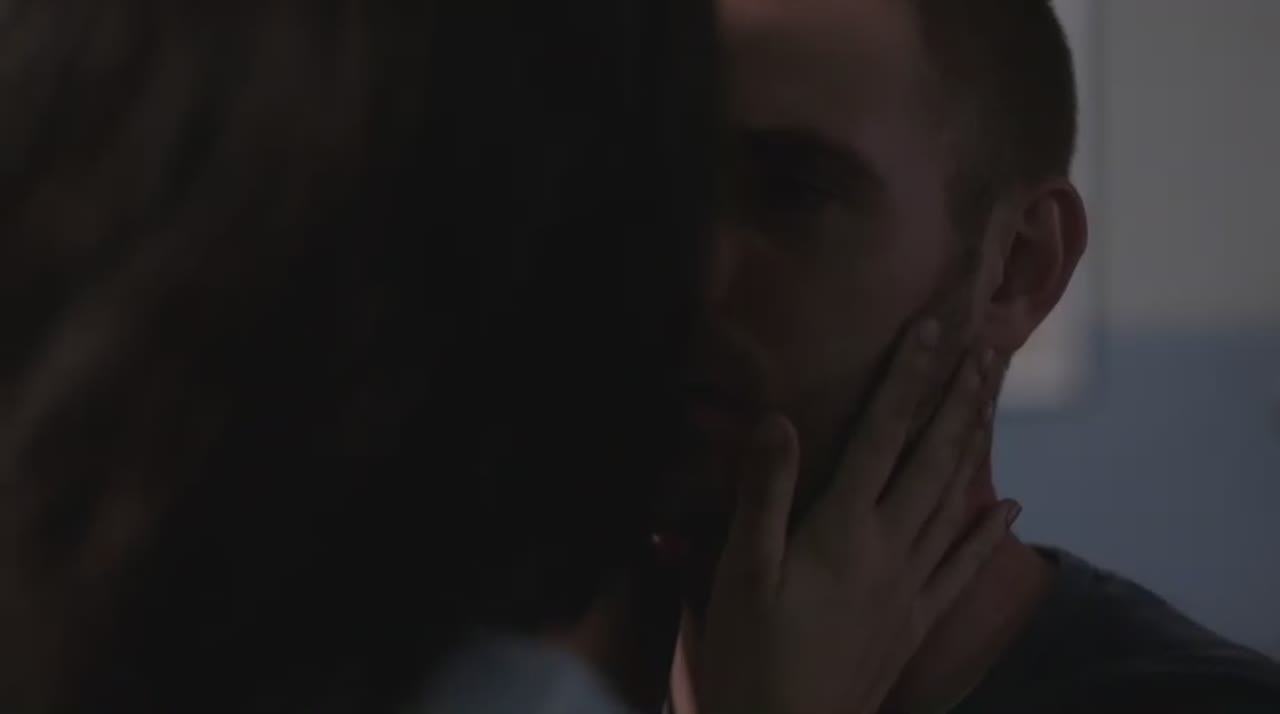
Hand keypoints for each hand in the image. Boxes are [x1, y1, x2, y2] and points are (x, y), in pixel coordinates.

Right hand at [694, 320, 1017, 713]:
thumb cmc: (751, 654)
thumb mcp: (741, 571)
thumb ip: (764, 494)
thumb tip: (778, 420)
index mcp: (844, 530)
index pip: (883, 435)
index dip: (908, 378)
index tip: (933, 328)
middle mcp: (889, 549)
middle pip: (934, 459)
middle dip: (962, 400)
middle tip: (990, 348)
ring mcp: (909, 586)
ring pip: (955, 501)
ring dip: (977, 446)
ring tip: (994, 401)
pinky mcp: (913, 621)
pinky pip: (961, 568)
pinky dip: (987, 535)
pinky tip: (1010, 510)